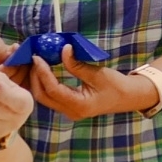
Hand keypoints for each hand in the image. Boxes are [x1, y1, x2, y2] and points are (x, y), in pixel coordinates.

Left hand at [27, 46, 155, 120]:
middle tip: (34, 58)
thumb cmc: (116, 85)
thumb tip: (63, 49)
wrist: (128, 97)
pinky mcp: (69, 107)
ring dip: (38, 80)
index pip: (53, 89)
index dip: (42, 72)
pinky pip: (51, 96)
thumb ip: (77, 64)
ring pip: (45, 98)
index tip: (36, 57)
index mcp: (79, 106)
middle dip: (35, 77)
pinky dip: (45, 83)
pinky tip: (44, 70)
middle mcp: (71, 112)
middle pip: (43, 96)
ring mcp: (69, 111)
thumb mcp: (97, 73)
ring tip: (36, 62)